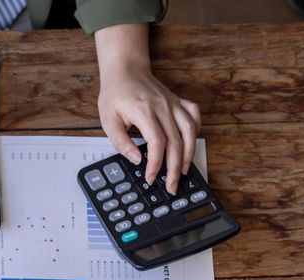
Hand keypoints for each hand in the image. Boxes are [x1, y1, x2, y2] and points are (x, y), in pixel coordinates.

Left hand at [95, 23, 200, 194]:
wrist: (126, 69)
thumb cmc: (115, 94)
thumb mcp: (107, 120)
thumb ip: (120, 141)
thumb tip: (137, 159)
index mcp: (144, 111)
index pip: (157, 143)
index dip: (156, 164)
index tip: (151, 178)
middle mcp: (163, 107)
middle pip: (176, 142)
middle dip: (174, 168)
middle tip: (170, 186)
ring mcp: (173, 103)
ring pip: (189, 131)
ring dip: (188, 154)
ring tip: (182, 171)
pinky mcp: (178, 101)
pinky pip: (193, 117)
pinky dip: (195, 132)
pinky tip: (190, 144)